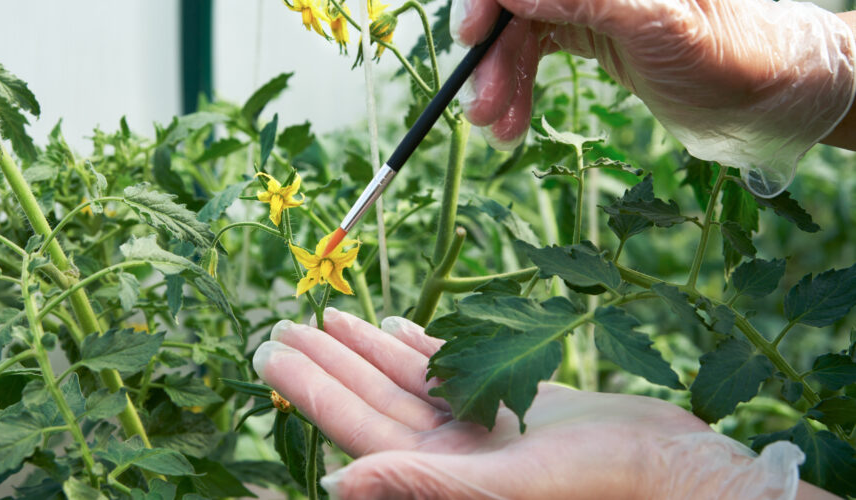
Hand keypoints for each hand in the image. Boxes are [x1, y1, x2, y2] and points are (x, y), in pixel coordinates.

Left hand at [253, 308, 811, 498]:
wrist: (673, 464)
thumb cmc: (603, 479)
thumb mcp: (510, 482)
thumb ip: (421, 482)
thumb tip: (338, 481)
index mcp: (440, 474)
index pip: (355, 425)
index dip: (309, 388)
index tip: (270, 351)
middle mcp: (450, 450)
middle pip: (371, 397)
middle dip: (326, 361)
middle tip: (281, 323)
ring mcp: (478, 423)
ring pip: (405, 378)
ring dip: (365, 347)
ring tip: (328, 316)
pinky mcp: (509, 397)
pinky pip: (450, 367)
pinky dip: (418, 346)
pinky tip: (391, 326)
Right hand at [452, 0, 855, 196]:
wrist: (763, 96)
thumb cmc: (728, 54)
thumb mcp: (655, 25)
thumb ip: (583, 0)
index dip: (488, 0)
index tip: (470, 37)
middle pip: (516, 4)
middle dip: (491, 55)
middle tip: (480, 108)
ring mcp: (589, 1)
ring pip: (519, 32)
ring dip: (500, 82)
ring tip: (499, 130)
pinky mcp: (590, 31)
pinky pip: (535, 54)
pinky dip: (518, 89)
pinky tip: (513, 123)